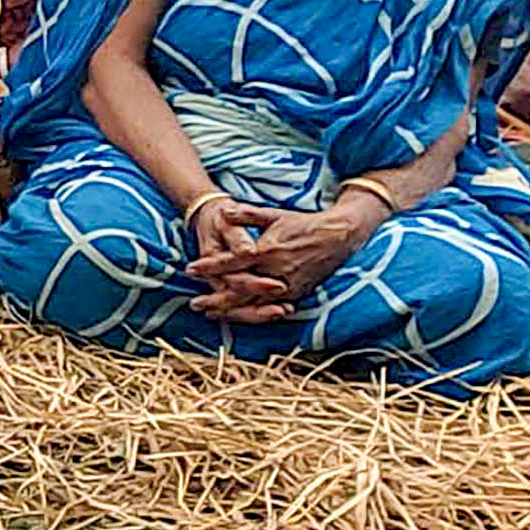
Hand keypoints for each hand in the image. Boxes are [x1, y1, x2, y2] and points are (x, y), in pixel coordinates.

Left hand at [195, 195, 380, 320]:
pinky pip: (271, 309)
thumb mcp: (274, 214)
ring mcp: (288, 286)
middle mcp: (277, 272)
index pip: (233, 262)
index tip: (190, 270)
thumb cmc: (303, 224)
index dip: (210, 267)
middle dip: (216, 299)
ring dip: (231, 311)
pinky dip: (253, 315)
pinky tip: (238, 318)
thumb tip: (223, 211)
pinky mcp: (297, 294)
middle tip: (194, 304)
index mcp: (269, 250)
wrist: (338, 237)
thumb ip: (247, 214)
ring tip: (210, 314)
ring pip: (255, 305)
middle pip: (240, 290)